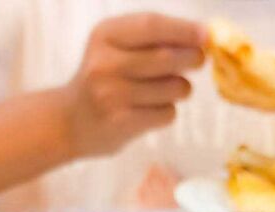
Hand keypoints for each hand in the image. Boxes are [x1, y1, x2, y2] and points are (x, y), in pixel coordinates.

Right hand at [58, 13, 205, 157]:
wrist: (69, 121)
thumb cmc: (102, 78)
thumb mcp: (115, 46)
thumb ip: (151, 37)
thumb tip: (202, 37)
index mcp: (105, 35)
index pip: (152, 26)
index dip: (184, 30)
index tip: (206, 35)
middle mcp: (105, 63)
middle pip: (167, 57)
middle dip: (192, 58)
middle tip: (197, 60)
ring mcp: (112, 95)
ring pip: (173, 88)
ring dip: (181, 88)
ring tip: (168, 88)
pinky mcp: (121, 123)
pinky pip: (167, 113)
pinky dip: (168, 110)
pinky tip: (152, 109)